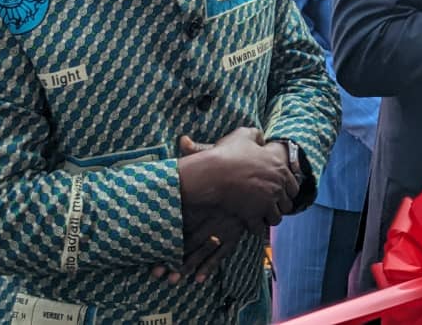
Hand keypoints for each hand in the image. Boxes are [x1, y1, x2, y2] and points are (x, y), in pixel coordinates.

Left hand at [153, 136, 244, 283]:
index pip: (180, 224)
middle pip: (189, 244)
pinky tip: (198, 279)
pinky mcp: (238, 231)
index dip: (164, 241)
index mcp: (205, 201)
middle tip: (155, 275)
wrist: (271, 172)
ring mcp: (226, 227)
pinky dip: (210, 266)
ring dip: (188, 267)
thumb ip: (198, 152)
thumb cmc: (240, 162)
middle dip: (172, 261)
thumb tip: (182, 140)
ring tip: (172, 281)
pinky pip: (223, 253)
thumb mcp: (219, 154)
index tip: (150, 251)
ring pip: (204, 253)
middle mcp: (214, 217)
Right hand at [178, 127, 297, 229]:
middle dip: (279, 205)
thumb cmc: (228, 154)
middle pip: (287, 205)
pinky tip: (248, 222)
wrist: (213, 173)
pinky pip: (259, 228)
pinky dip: (255, 227)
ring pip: (276, 219)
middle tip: (269, 204)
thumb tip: (261, 139)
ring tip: (260, 214)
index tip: (278, 191)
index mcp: (280, 169)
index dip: (286, 190)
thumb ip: (257, 135)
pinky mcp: (254, 215)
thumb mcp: (244, 135)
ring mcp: (267, 202)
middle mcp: (277, 187)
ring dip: (268, 218)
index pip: (295, 187)